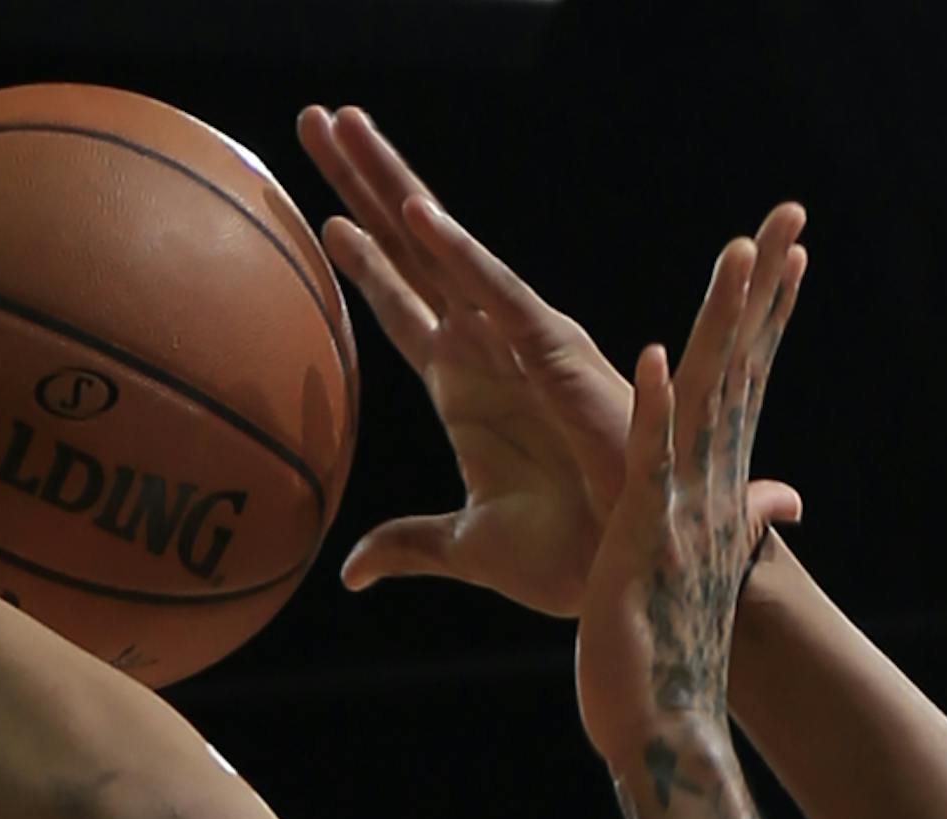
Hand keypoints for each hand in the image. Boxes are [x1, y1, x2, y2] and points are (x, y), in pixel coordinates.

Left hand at [299, 105, 800, 616]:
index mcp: (463, 387)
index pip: (398, 305)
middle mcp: (484, 348)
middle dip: (363, 181)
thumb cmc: (566, 558)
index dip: (359, 258)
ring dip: (392, 186)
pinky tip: (413, 215)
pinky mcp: (554, 355)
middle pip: (409, 249)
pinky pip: (496, 296)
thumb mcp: (467, 548)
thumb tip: (353, 570)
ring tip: (345, 124)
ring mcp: (515, 343)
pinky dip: (458, 255)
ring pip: (441, 249)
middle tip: (318, 117)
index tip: (317, 214)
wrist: (629, 574)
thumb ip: (409, 546)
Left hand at [576, 207, 806, 788]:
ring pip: (703, 403)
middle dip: (761, 296)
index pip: (745, 391)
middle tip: (785, 222)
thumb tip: (778, 511)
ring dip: (719, 327)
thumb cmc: (670, 672)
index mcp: (713, 498)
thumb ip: (732, 534)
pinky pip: (650, 463)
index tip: (789, 257)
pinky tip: (655, 353)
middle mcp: (709, 496)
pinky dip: (653, 410)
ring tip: (734, 253)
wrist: (668, 736)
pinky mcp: (645, 540)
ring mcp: (681, 514)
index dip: (766, 321)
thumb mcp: (697, 584)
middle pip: (740, 376)